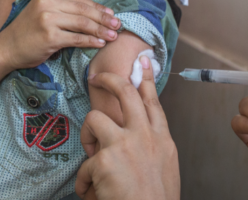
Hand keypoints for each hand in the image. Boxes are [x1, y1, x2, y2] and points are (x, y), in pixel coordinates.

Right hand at [0, 0, 121, 71]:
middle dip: (103, 17)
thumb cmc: (27, 31)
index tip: (111, 13)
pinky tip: (100, 43)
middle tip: (118, 24)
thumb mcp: (43, 12)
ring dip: (101, 30)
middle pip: (83, 9)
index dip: (97, 6)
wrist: (6, 48)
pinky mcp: (49, 36)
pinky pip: (76, 38)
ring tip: (113, 35)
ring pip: (83, 23)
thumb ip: (63, 8)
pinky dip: (91, 40)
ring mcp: (47, 19)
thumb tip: (95, 12)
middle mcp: (47, 3)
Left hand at [76, 56, 179, 199]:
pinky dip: (86, 184)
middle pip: (125, 92)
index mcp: (161, 140)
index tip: (143, 62)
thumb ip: (151, 146)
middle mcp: (145, 136)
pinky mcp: (104, 159)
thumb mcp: (164, 167)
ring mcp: (124, 144)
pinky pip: (84, 165)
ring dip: (88, 138)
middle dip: (109, 79)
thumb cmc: (156, 199)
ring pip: (94, 119)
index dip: (147, 79)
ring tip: (92, 162)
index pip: (152, 102)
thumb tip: (136, 137)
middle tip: (96, 78)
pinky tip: (95, 195)